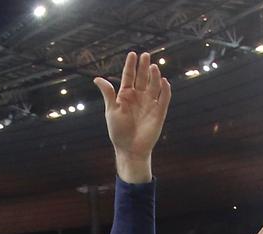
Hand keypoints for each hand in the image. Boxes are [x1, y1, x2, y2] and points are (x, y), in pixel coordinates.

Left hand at [94, 52, 171, 183]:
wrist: (130, 149)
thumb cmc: (118, 131)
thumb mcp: (111, 111)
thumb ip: (108, 94)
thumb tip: (97, 78)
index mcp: (126, 95)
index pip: (129, 76)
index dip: (131, 65)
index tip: (132, 54)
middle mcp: (139, 97)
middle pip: (142, 78)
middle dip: (144, 67)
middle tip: (145, 55)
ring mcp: (150, 104)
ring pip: (154, 86)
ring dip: (154, 76)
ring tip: (153, 67)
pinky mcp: (159, 112)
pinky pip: (164, 98)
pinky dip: (165, 90)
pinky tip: (164, 81)